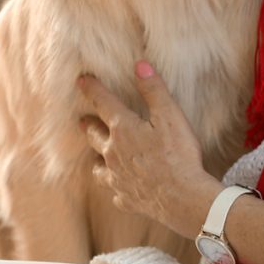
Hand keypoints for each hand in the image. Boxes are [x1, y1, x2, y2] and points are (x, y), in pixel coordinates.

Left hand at [78, 61, 222, 236]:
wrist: (182, 197)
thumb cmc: (177, 153)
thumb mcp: (169, 115)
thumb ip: (153, 89)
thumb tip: (139, 65)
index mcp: (123, 129)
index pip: (103, 103)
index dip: (92, 89)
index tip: (82, 80)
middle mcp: (113, 153)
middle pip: (94, 135)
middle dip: (88, 125)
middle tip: (81, 120)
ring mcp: (117, 178)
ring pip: (98, 166)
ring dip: (97, 157)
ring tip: (97, 155)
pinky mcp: (125, 198)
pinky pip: (115, 190)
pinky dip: (115, 185)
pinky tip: (120, 185)